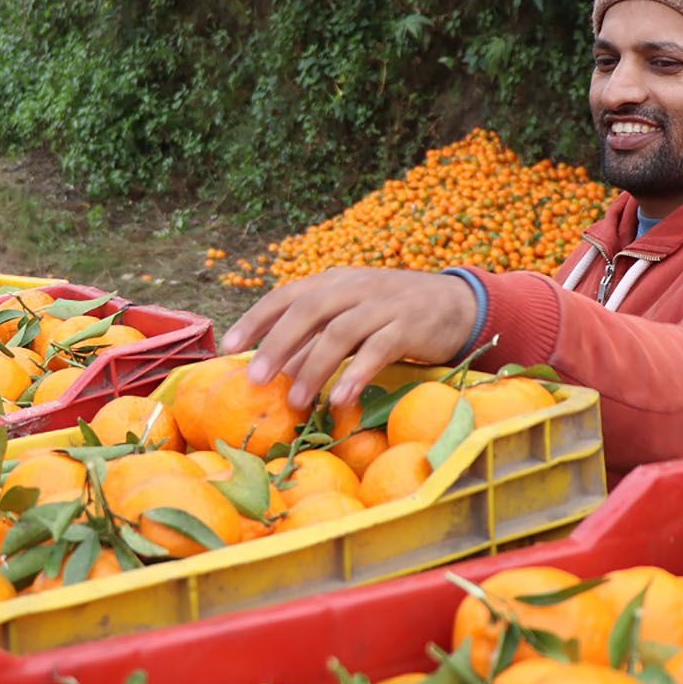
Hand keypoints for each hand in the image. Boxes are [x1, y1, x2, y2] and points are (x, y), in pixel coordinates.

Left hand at [219, 268, 477, 410]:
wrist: (455, 304)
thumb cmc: (390, 314)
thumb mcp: (350, 316)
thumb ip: (315, 337)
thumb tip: (272, 369)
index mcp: (332, 282)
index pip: (286, 296)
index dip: (255, 319)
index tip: (228, 346)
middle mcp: (353, 288)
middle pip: (308, 311)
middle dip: (277, 345)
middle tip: (255, 379)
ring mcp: (382, 305)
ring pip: (341, 332)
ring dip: (314, 367)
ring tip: (296, 401)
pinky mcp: (409, 326)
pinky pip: (379, 349)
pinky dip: (357, 374)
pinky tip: (341, 399)